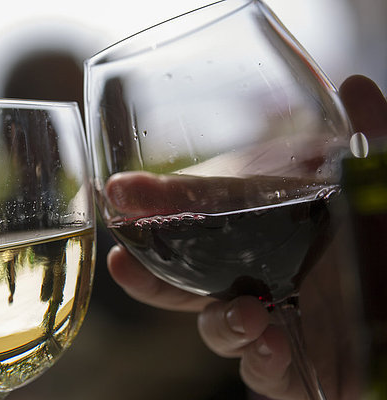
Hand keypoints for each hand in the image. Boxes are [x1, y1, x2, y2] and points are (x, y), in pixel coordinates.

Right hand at [106, 75, 386, 398]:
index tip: (120, 193)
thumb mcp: (377, 183)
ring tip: (246, 313)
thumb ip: (371, 139)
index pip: (197, 225)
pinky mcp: (299, 368)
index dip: (156, 212)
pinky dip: (260, 361)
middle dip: (149, 277)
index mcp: (264, 234)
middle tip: (124, 262)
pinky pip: (264, 375)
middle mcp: (260, 279)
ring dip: (220, 325)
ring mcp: (276, 325)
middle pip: (185, 285)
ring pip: (220, 332)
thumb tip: (351, 83)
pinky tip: (270, 340)